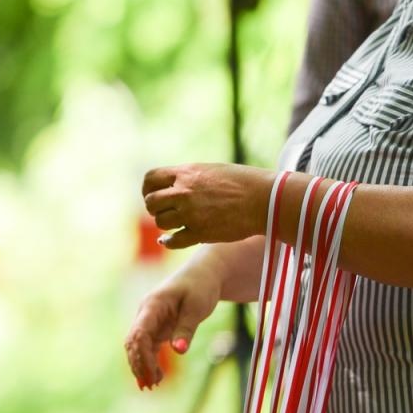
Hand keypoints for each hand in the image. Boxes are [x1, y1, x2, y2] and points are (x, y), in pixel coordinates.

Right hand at [126, 262, 221, 387]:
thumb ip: (186, 329)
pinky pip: (146, 347)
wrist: (202, 275)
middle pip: (133, 343)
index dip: (142, 356)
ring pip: (137, 347)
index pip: (139, 333)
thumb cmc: (200, 287)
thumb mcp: (197, 307)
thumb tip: (177, 352)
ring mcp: (149, 321)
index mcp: (152, 306)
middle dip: (138, 364)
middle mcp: (145, 314)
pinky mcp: (156, 328)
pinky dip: (149, 362)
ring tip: (153, 386)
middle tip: (150, 386)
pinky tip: (155, 378)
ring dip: (142, 366)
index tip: (152, 374)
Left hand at [142, 163, 272, 249]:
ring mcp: (191, 213)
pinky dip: (168, 241)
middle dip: (155, 208)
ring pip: (161, 222)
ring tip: (176, 223)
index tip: (154, 194)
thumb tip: (171, 186)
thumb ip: (189, 177)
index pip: (150, 178)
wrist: (265, 199)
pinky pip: (173, 241)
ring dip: (165, 224)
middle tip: (165, 211)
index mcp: (187, 173)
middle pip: (151, 202)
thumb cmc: (243, 182)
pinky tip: (169, 240)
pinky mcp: (200, 233)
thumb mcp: (211, 171)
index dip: (148, 188)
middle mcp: (184, 192)